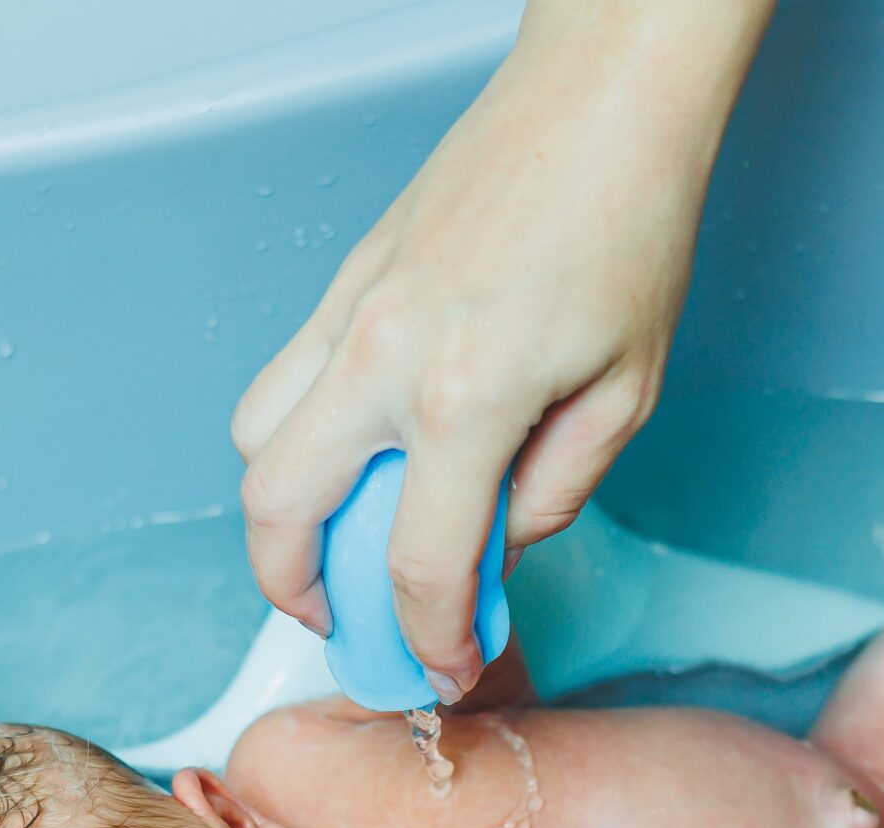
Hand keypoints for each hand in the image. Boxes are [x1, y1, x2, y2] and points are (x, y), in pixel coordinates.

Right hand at [232, 1, 768, 699]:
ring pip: (256, 444)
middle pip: (280, 514)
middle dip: (301, 592)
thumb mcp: (623, 393)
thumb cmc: (627, 226)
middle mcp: (382, 360)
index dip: (428, 640)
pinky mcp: (344, 283)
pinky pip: (282, 382)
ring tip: (338, 541)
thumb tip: (495, 552)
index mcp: (463, 400)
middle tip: (349, 619)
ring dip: (282, 514)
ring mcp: (348, 316)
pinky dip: (296, 440)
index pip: (416, 565)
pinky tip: (357, 454)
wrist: (599, 102)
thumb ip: (551, 494)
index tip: (445, 669)